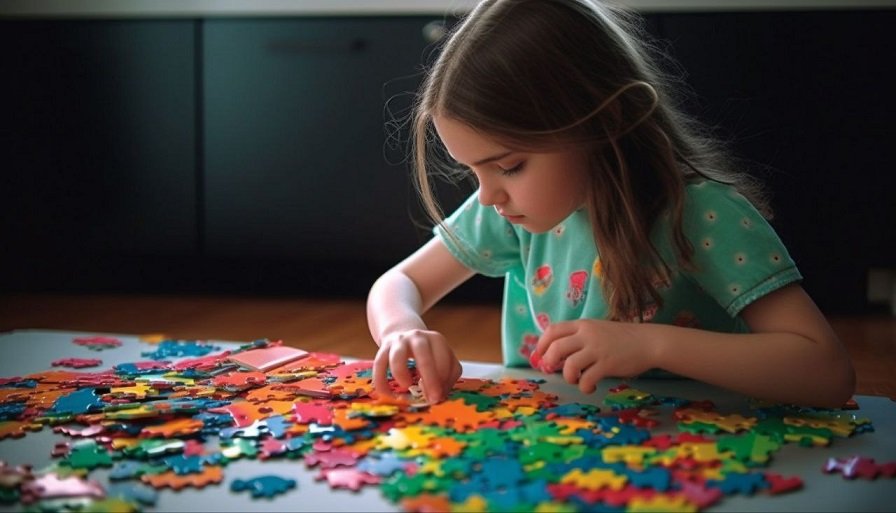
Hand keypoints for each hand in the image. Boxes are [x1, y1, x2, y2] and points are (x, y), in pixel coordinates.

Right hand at [373, 328, 461, 403]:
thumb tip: (439, 395)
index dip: (443, 379)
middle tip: (431, 399)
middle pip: (423, 353)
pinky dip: (381, 381)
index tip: (439, 395)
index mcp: (437, 340)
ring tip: (406, 386)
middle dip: (429, 377)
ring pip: (397, 356)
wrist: (404, 336)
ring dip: (401, 373)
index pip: (444, 358)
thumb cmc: (428, 354)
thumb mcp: (443, 360)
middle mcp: (418, 337)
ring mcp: (399, 341)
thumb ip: (447, 377)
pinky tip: (387, 394)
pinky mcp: (384, 348)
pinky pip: (379, 365)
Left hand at [533, 319, 655, 392]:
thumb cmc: (622, 338)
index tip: (540, 355)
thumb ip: (579, 338)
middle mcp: (588, 335)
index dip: (542, 344)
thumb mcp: (597, 330)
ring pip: (569, 365)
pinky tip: (590, 387)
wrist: (648, 342)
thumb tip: (556, 354)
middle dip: (549, 362)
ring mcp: (598, 349)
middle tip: (553, 369)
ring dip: (568, 376)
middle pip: (556, 347)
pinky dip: (584, 386)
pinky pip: (587, 379)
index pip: (553, 330)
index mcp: (583, 325)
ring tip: (575, 379)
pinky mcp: (608, 364)